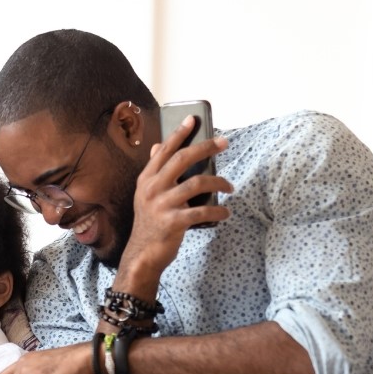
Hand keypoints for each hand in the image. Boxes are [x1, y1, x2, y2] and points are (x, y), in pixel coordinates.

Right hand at [119, 115, 232, 279]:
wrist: (142, 255)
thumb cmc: (150, 222)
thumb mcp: (147, 195)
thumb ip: (154, 172)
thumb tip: (156, 147)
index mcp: (146, 180)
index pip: (164, 150)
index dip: (179, 133)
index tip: (193, 119)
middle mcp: (152, 189)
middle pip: (182, 159)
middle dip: (205, 148)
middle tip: (224, 143)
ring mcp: (162, 205)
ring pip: (196, 183)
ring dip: (219, 182)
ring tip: (230, 186)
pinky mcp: (173, 222)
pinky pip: (202, 211)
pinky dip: (217, 211)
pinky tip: (225, 212)